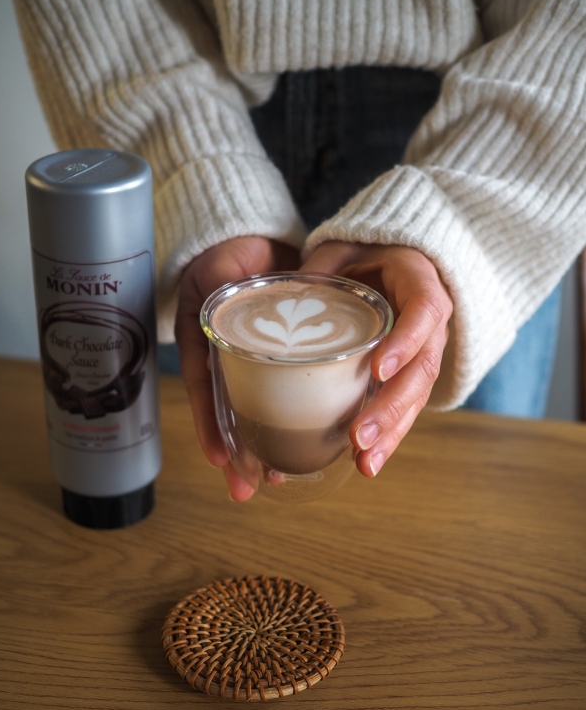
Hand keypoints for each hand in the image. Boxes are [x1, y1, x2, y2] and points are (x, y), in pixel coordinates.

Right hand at [175, 236, 298, 500]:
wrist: (249, 244)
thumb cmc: (227, 255)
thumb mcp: (218, 268)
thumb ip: (222, 279)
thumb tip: (231, 280)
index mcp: (202, 341)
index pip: (203, 387)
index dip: (209, 423)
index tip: (219, 457)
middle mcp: (223, 360)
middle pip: (227, 413)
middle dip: (236, 454)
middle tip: (245, 490)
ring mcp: (249, 364)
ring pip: (252, 413)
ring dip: (261, 447)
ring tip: (273, 480)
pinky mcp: (276, 362)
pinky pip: (280, 396)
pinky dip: (287, 421)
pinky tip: (301, 447)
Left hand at [301, 241, 452, 476]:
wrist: (396, 261)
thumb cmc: (367, 252)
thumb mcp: (343, 247)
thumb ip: (319, 269)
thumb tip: (279, 300)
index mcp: (421, 283)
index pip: (424, 312)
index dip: (405, 341)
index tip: (378, 369)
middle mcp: (431, 324)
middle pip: (423, 369)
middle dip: (391, 407)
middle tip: (359, 436)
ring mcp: (424, 352)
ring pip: (417, 397)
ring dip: (391, 433)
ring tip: (365, 463)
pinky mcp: (409, 374)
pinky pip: (405, 407)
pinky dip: (387, 436)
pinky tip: (366, 461)